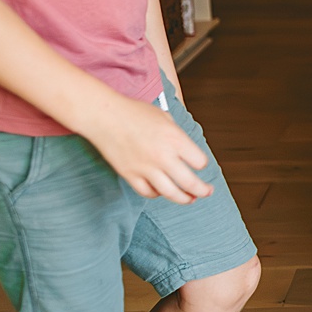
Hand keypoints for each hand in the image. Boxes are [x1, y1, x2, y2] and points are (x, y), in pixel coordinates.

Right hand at [85, 97, 212, 203]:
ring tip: (190, 199)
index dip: (201, 164)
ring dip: (184, 199)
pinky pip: (148, 192)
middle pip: (190, 183)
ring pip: (170, 193)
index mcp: (175, 139)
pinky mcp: (130, 175)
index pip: (199, 162)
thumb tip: (185, 149)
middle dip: (202, 190)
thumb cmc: (134, 112)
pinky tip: (162, 191)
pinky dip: (157, 194)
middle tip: (207, 192)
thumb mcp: (164, 117)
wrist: (104, 115)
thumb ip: (177, 135)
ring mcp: (145, 168)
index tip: (199, 164)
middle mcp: (163, 156)